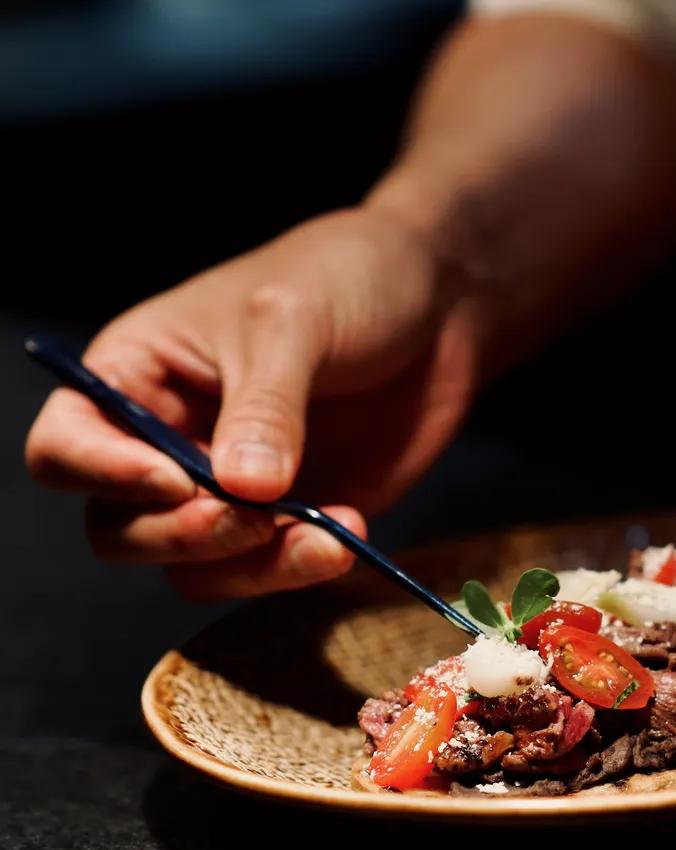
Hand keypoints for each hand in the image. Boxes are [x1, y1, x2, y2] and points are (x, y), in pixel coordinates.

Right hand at [26, 204, 481, 598]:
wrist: (436, 297)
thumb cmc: (343, 278)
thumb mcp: (293, 323)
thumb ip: (264, 408)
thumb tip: (241, 491)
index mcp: (135, 375)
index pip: (65, 446)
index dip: (103, 475)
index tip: (177, 479)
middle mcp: (163, 442)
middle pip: (118, 529)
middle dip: (180, 537)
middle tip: (253, 519)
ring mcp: (224, 489)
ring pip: (190, 568)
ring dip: (250, 567)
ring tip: (324, 534)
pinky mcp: (286, 521)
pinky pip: (264, 571)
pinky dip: (298, 568)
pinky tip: (350, 532)